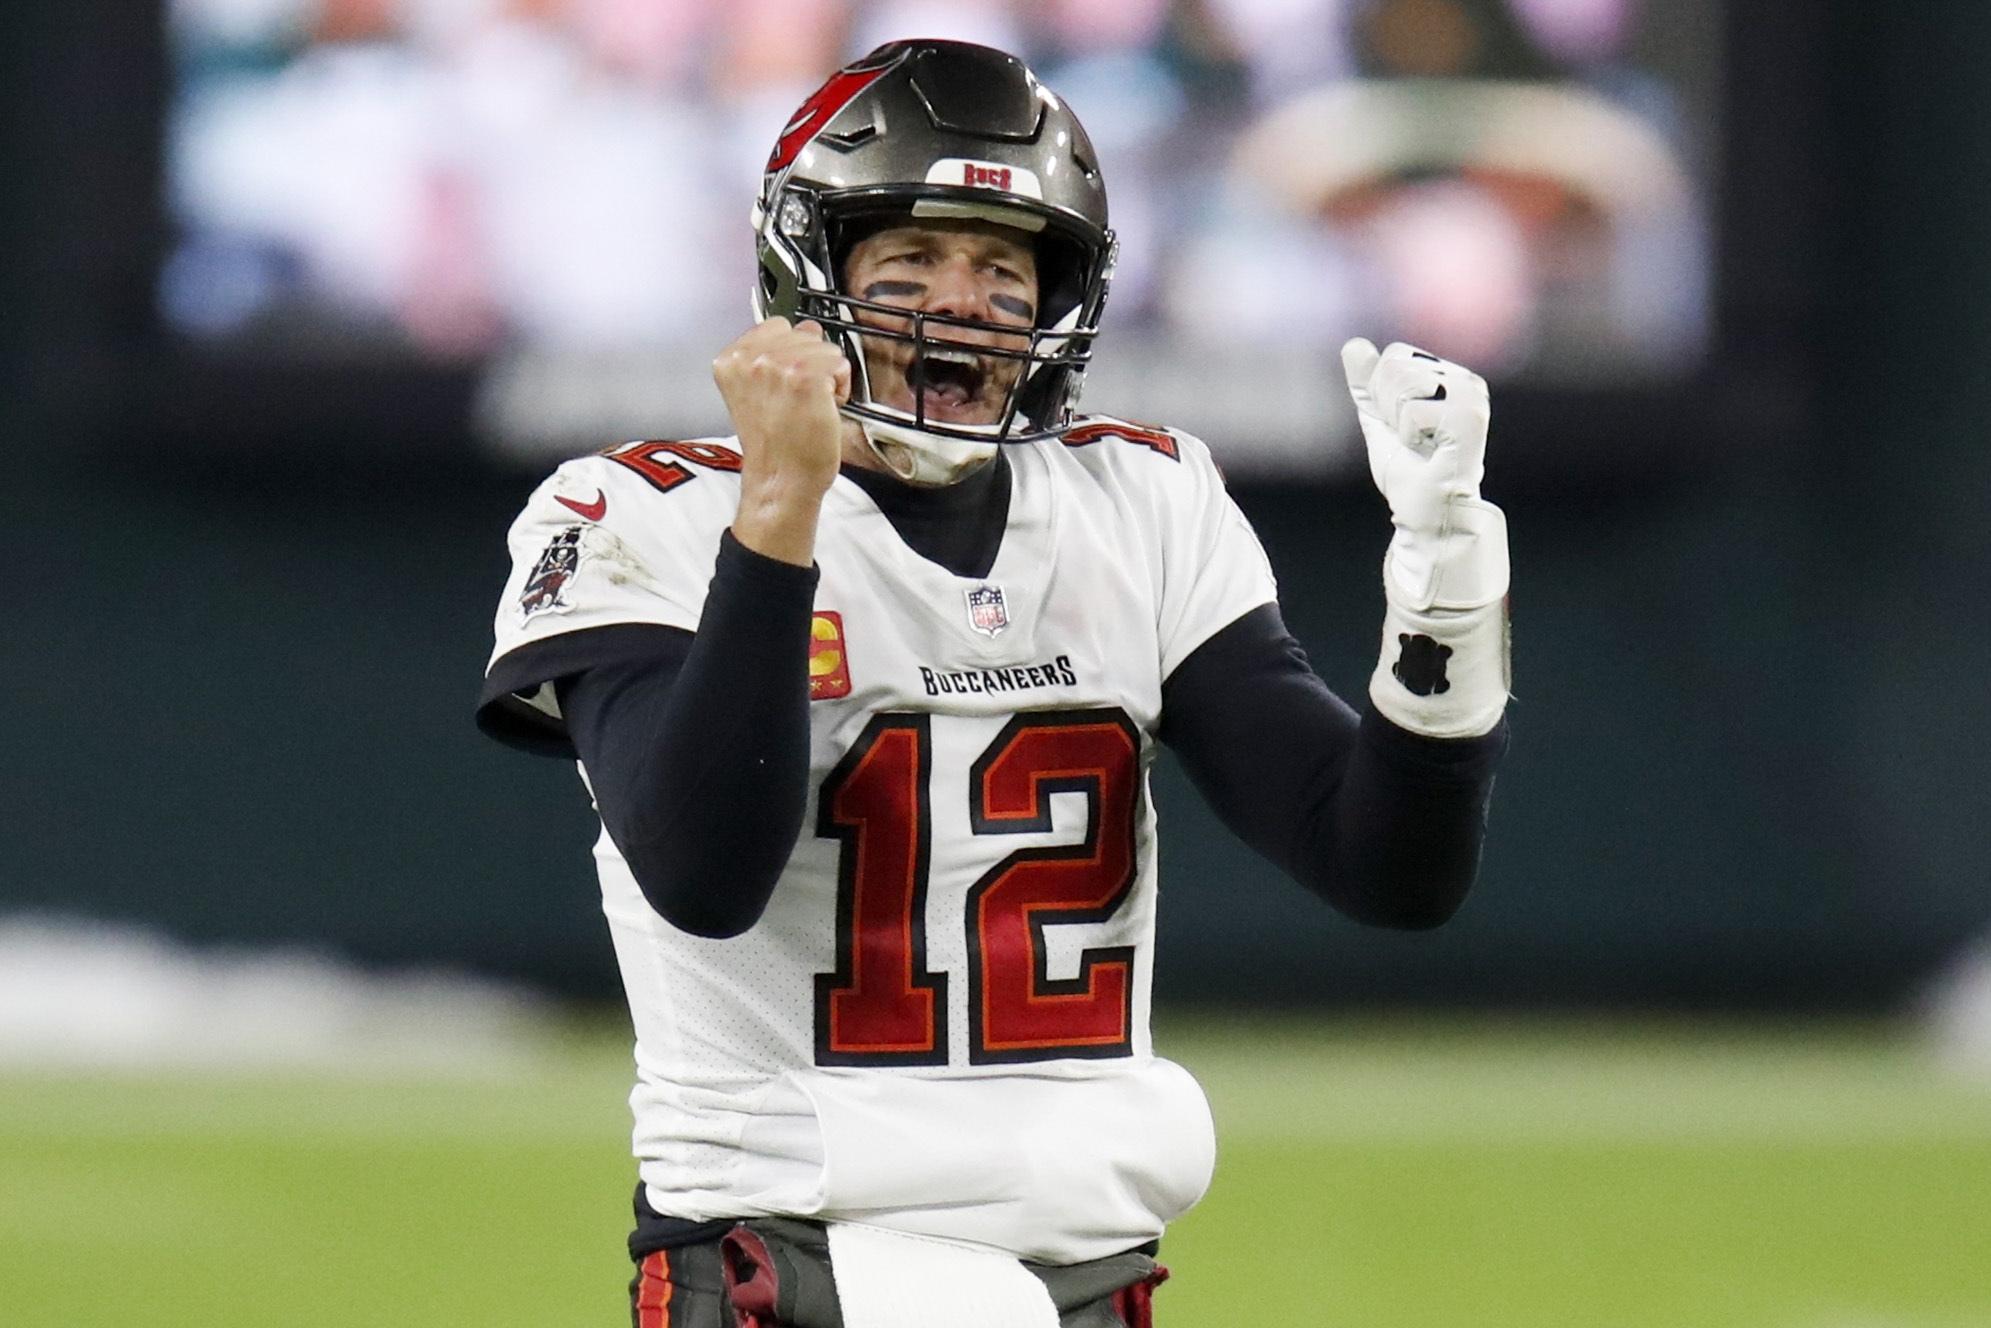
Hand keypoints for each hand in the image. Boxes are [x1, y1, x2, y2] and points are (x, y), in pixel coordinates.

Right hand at [713, 317, 851, 564]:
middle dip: (810, 363)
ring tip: (809, 405)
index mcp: (730, 359)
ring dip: (827, 376)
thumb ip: (771, 356)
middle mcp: (750, 358)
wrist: (781, 481)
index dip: (790, 353)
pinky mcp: (806, 377)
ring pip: (825, 347)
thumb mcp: (755, 391)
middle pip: (803, 333)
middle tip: (797, 399)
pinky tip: (823, 408)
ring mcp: (778, 365)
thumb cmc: (774, 445)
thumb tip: (806, 327)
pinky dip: (840, 388)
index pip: (775, 326)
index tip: (786, 381)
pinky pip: (839, 364)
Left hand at [1341, 338, 1507, 611]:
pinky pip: (1413, 411)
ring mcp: (1472, 398)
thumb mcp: (1380, 422)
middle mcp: (1467, 381)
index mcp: (1451, 377)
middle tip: (1413, 441)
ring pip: (1404, 383)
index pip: (1395, 355)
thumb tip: (1353, 344)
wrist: (1427, 514)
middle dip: (1390, 408)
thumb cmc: (1409, 472)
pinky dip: (1411, 437)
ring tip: (1423, 446)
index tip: (1404, 428)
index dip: (1384, 396)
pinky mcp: (1470, 418)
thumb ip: (1367, 384)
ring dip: (1401, 424)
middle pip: (1396, 364)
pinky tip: (1432, 454)